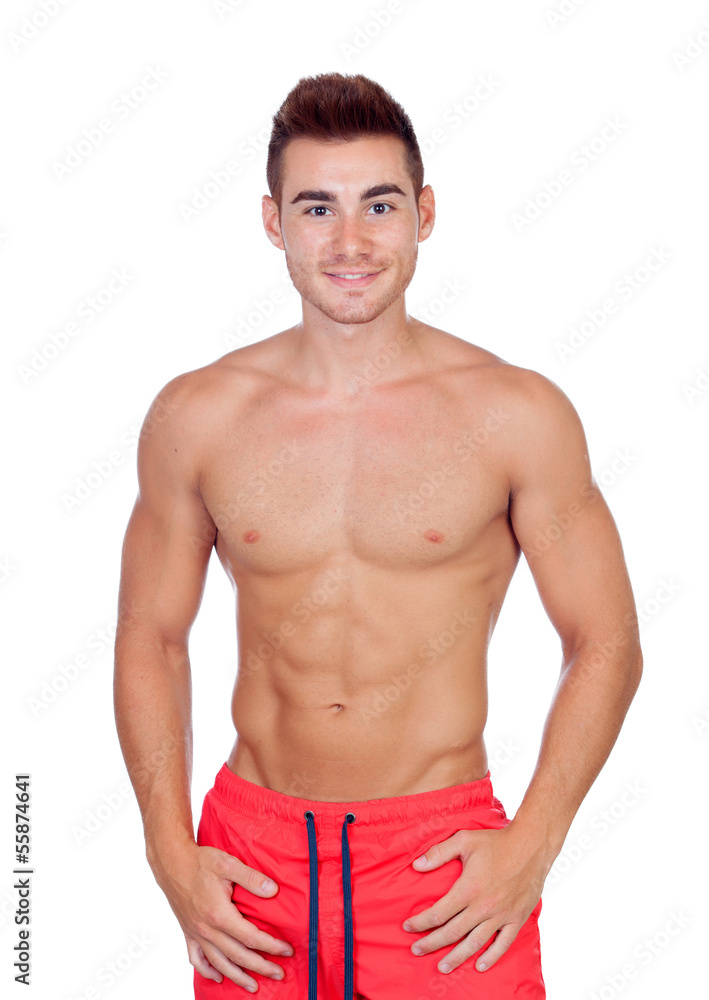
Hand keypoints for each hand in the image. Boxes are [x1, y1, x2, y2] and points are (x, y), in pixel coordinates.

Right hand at [150, 841, 293, 991]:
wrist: (171, 863)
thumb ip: (252, 878)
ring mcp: (196, 934)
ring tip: (253, 987)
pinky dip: (207, 972)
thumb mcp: (228, 863)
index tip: (287, 950)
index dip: (271, 946)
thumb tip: (273, 890)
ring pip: (219, 963)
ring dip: (238, 977)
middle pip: (238, 956)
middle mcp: (207, 930)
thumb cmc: (200, 861)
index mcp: (219, 914)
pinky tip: (219, 977)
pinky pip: (196, 959)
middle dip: (261, 967)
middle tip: (279, 975)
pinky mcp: (187, 933)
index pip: (251, 937)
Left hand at [402, 824, 547, 975]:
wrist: (531, 846)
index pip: (438, 913)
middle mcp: (483, 907)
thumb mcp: (464, 840)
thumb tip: (416, 865)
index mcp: (469, 889)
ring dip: (456, 957)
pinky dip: (491, 957)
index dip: (421, 922)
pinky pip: (503, 944)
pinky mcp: (516, 919)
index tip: (408, 927)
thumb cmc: (496, 841)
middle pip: (452, 932)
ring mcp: (501, 915)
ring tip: (442, 966)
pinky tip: (480, 965)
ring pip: (474, 943)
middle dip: (431, 943)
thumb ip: (439, 853)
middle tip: (416, 950)